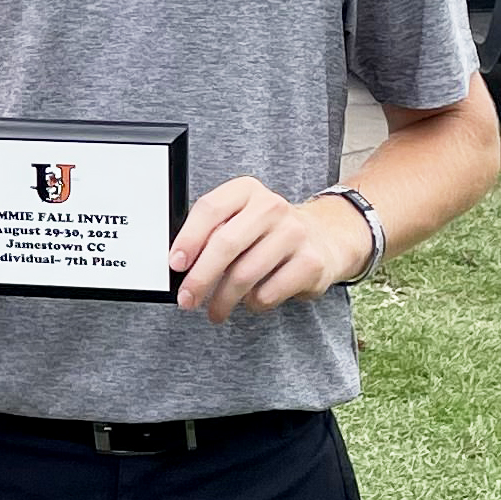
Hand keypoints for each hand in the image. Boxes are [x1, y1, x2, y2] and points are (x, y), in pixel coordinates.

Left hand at [168, 177, 370, 323]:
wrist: (325, 237)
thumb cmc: (268, 231)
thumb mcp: (240, 217)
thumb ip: (212, 232)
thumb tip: (181, 264)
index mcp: (246, 190)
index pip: (210, 209)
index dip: (188, 239)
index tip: (175, 264)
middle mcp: (271, 207)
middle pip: (225, 245)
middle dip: (200, 278)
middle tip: (187, 299)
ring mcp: (294, 234)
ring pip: (244, 275)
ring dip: (223, 299)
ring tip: (215, 310)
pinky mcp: (310, 263)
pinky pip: (267, 294)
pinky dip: (252, 304)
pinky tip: (251, 300)